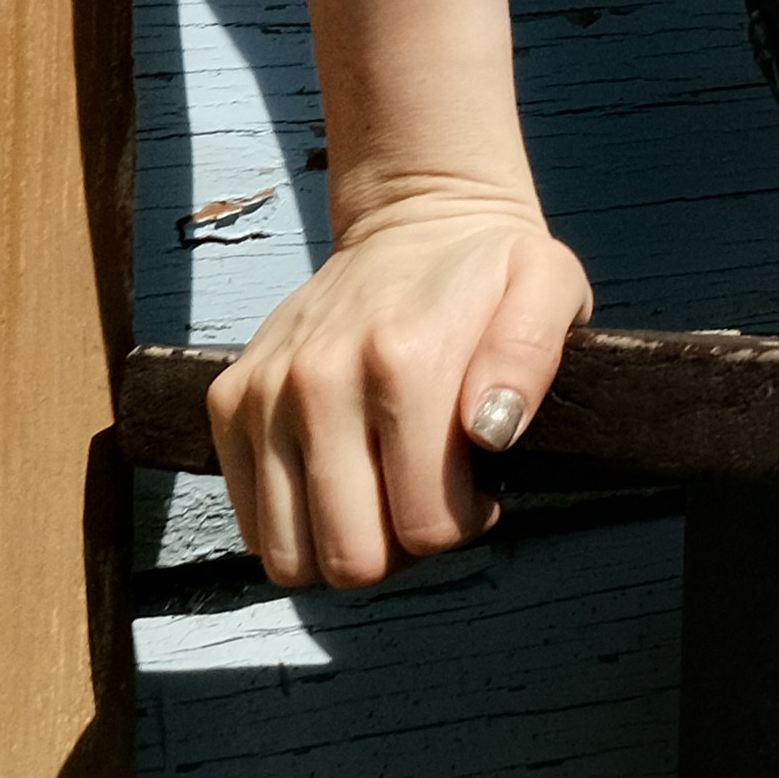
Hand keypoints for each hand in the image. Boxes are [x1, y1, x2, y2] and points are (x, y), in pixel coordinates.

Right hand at [206, 178, 594, 590]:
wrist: (415, 220)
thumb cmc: (489, 272)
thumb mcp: (549, 287)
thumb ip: (532, 356)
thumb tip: (490, 431)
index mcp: (404, 361)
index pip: (424, 527)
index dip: (460, 523)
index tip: (475, 484)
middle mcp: (319, 380)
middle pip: (350, 558)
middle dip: (398, 546)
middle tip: (426, 493)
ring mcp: (264, 393)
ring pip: (289, 557)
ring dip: (343, 541)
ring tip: (383, 489)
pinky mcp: (228, 401)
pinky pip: (253, 524)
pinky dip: (296, 520)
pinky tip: (341, 473)